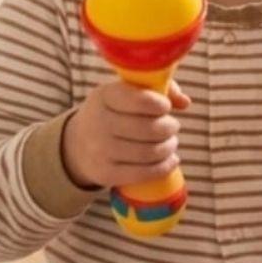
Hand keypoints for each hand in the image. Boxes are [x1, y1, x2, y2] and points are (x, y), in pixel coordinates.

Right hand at [60, 80, 188, 191]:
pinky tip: (171, 160)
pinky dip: (164, 167)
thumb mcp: (126, 93)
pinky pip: (143, 173)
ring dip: (169, 147)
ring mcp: (100, 150)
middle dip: (169, 127)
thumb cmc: (113, 113)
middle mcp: (99, 122)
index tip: (166, 107)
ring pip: (149, 152)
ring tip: (170, 142)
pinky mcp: (106, 173)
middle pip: (149, 128)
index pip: (139, 99)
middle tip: (172, 126)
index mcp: (105, 96)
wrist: (77, 145)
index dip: (160, 104)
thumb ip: (157, 88)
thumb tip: (184, 102)